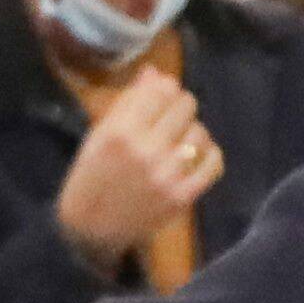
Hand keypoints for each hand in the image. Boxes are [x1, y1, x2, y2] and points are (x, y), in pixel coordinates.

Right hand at [54, 68, 222, 269]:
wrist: (90, 230)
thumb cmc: (90, 177)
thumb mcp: (99, 134)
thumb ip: (129, 102)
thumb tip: (155, 72)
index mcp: (120, 130)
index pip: (161, 89)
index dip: (165, 87)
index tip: (161, 95)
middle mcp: (146, 149)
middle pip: (186, 105)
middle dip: (179, 107)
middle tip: (170, 119)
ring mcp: (167, 174)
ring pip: (200, 132)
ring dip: (191, 132)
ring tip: (178, 141)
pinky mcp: (183, 196)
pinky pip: (213, 163)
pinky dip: (209, 155)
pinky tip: (195, 156)